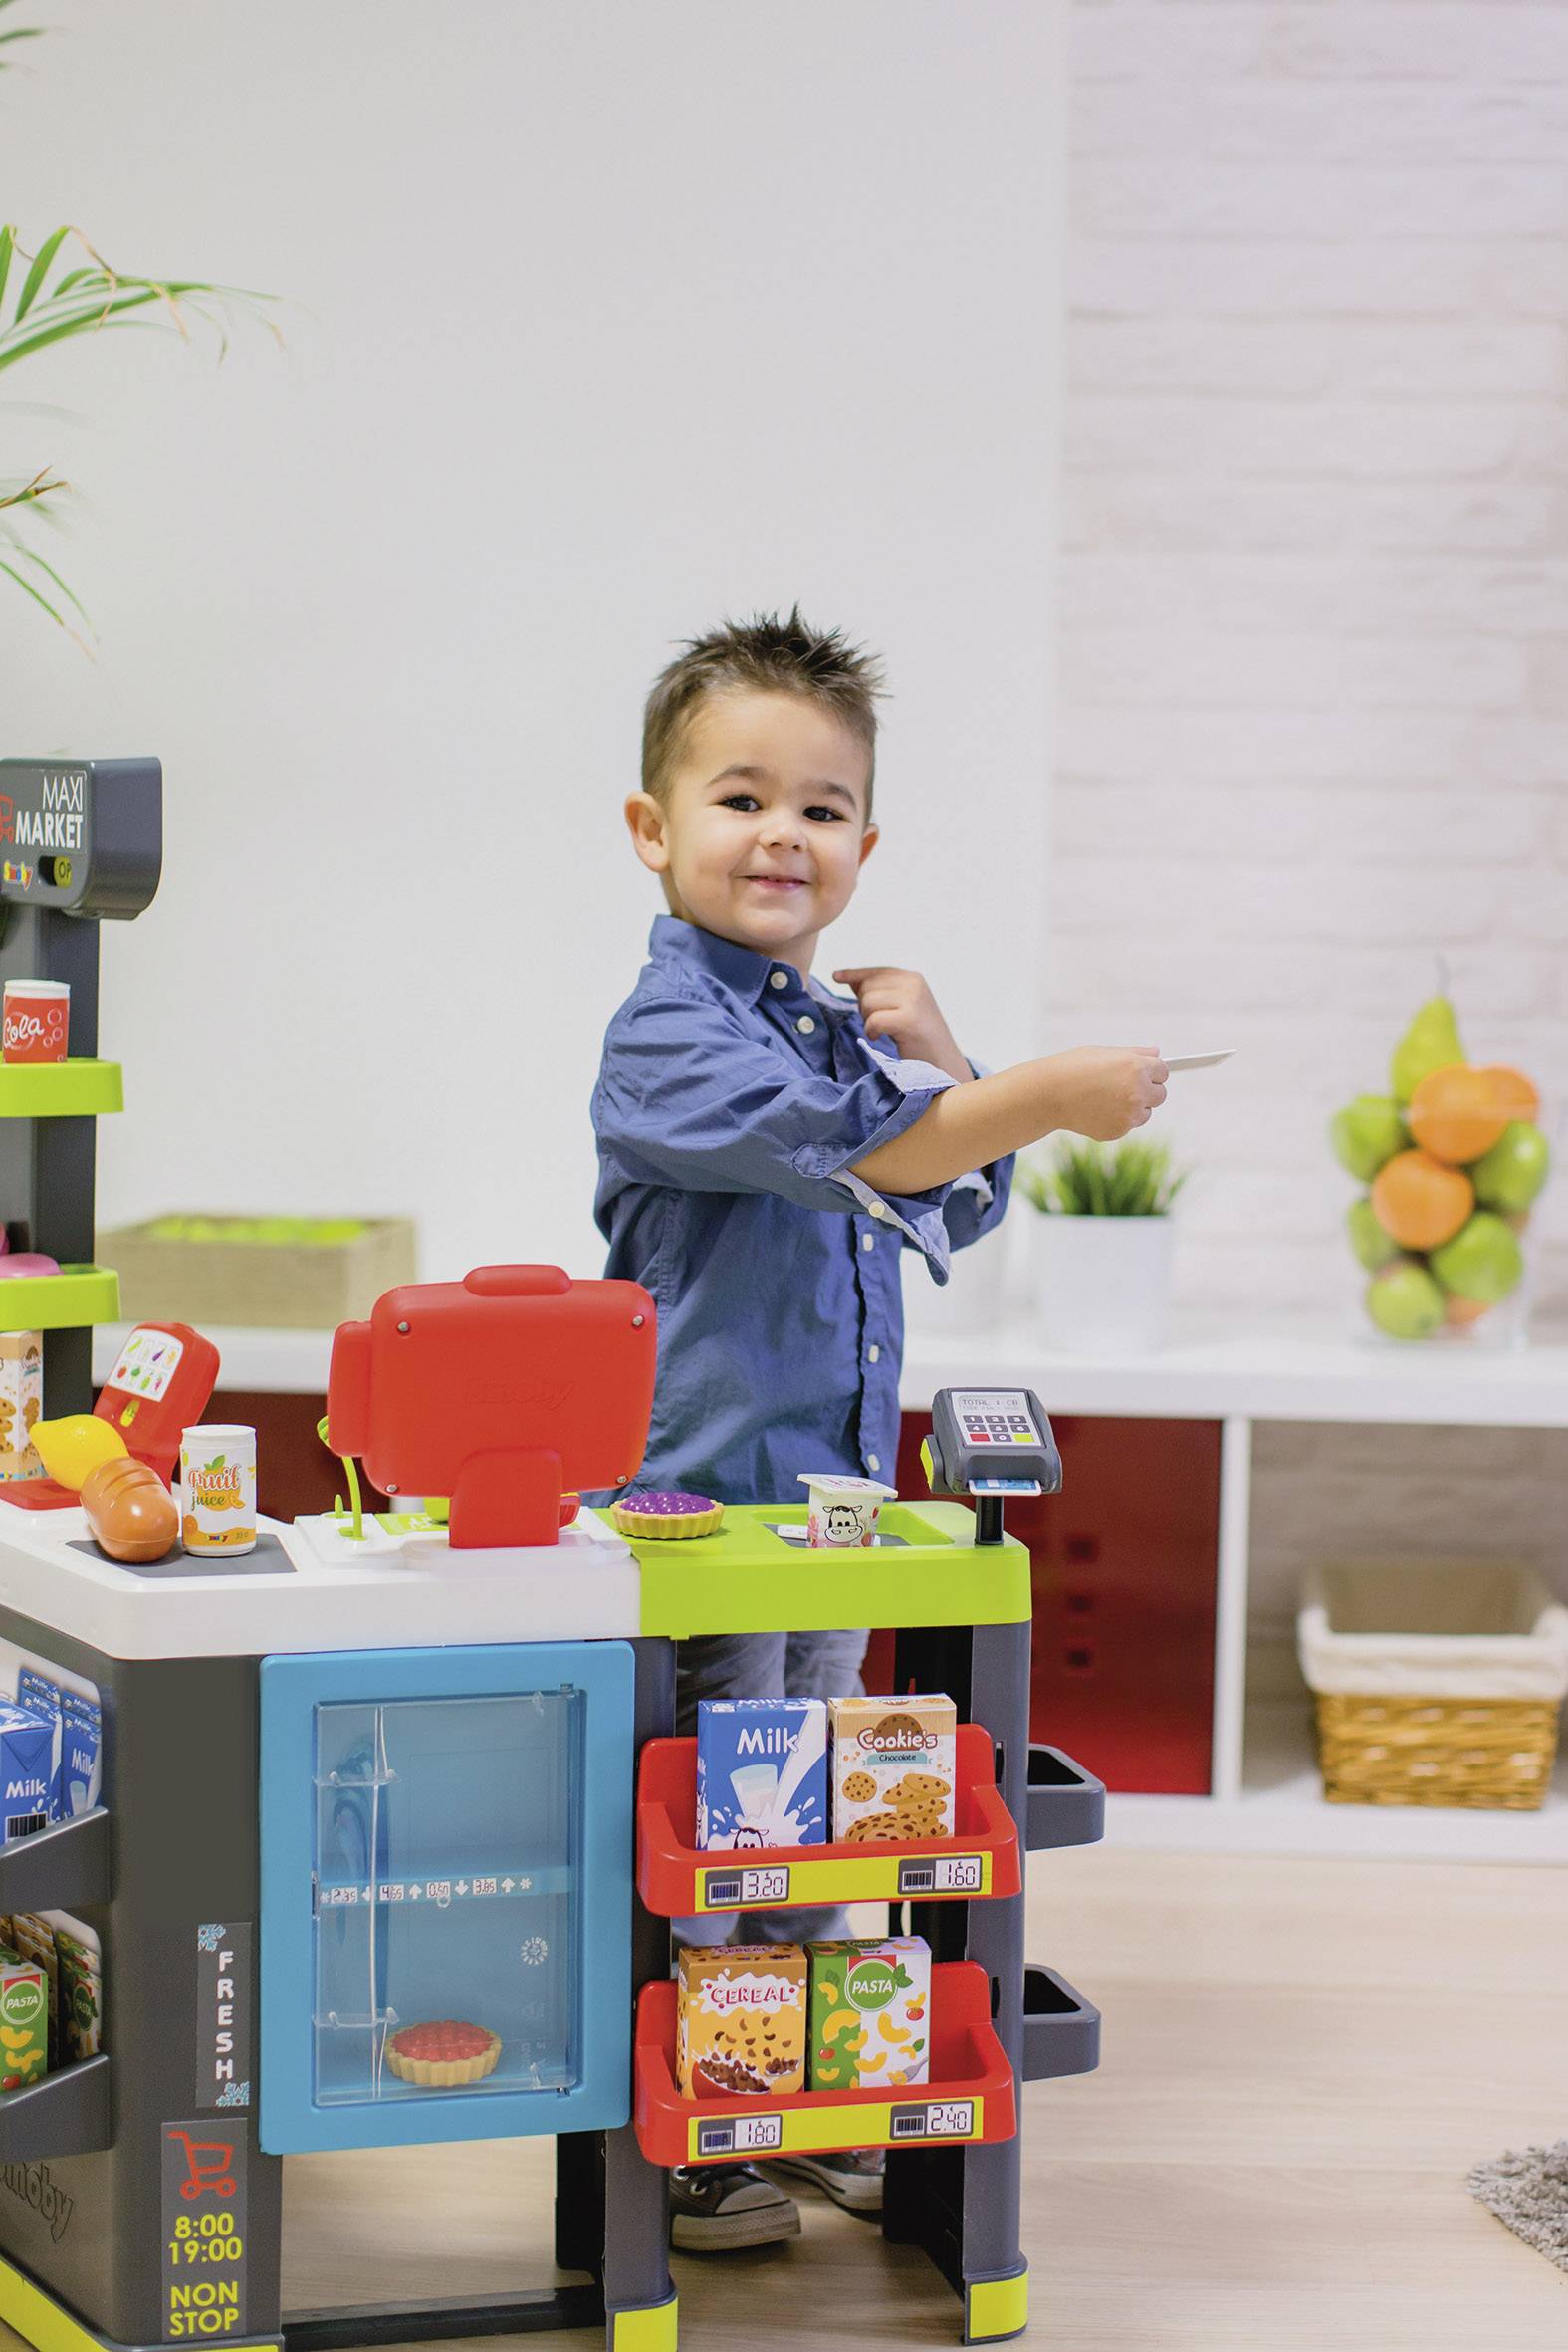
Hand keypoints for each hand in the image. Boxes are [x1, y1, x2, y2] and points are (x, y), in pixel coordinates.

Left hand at [832, 966, 970, 1082]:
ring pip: (867, 1002)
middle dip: (865, 1007)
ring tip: (884, 1031)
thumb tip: (850, 979)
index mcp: (913, 979)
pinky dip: (872, 1031)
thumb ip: (880, 992)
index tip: (836, 976)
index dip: (854, 974)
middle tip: (881, 1024)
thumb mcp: (902, 1007)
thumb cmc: (920, 1039)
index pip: (876, 971)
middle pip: (867, 986)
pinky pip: (873, 1020)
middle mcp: (914, 984)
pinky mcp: (908, 1019)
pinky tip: (881, 1038)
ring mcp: (913, 1000)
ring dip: (869, 1021)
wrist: (943, 1063)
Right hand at [1048, 1046, 1167, 1140]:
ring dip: (1133, 1108)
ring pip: (1145, 1113)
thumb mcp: (1104, 1052)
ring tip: (1106, 1099)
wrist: (1048, 1094)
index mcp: (1136, 1066)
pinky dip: (1117, 1120)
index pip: (1162, 1071)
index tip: (1142, 1073)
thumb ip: (1134, 1053)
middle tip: (1123, 1087)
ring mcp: (1129, 1114)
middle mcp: (1138, 1091)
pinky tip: (1096, 1110)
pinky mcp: (1119, 1130)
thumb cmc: (1073, 1067)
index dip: (1151, 1071)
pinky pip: (1127, 1125)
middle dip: (1147, 1091)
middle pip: (1160, 1094)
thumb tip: (1157, 1053)